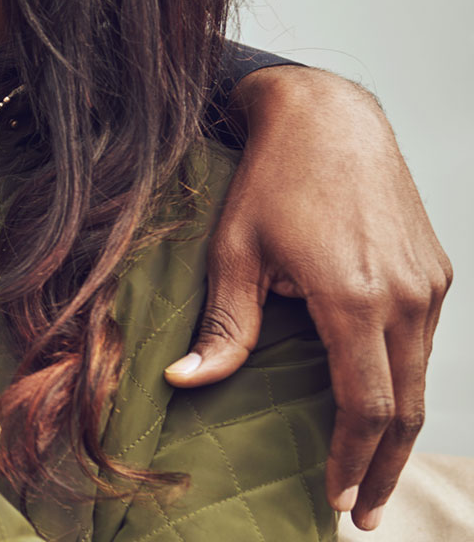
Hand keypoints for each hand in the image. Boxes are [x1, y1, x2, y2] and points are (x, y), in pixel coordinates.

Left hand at [167, 67, 450, 531]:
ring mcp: (429, 284)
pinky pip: (422, 344)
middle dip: (383, 464)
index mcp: (355, 297)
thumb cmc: (271, 179)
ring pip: (420, 377)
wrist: (328, 116)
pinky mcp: (435, 272)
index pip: (366, 404)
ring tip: (367, 469)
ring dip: (396, 428)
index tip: (332, 494)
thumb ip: (223, 326)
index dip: (350, 457)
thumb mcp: (234, 252)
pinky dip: (402, 382)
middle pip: (405, 406)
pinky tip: (376, 404)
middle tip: (359, 509)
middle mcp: (406, 295)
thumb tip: (185, 380)